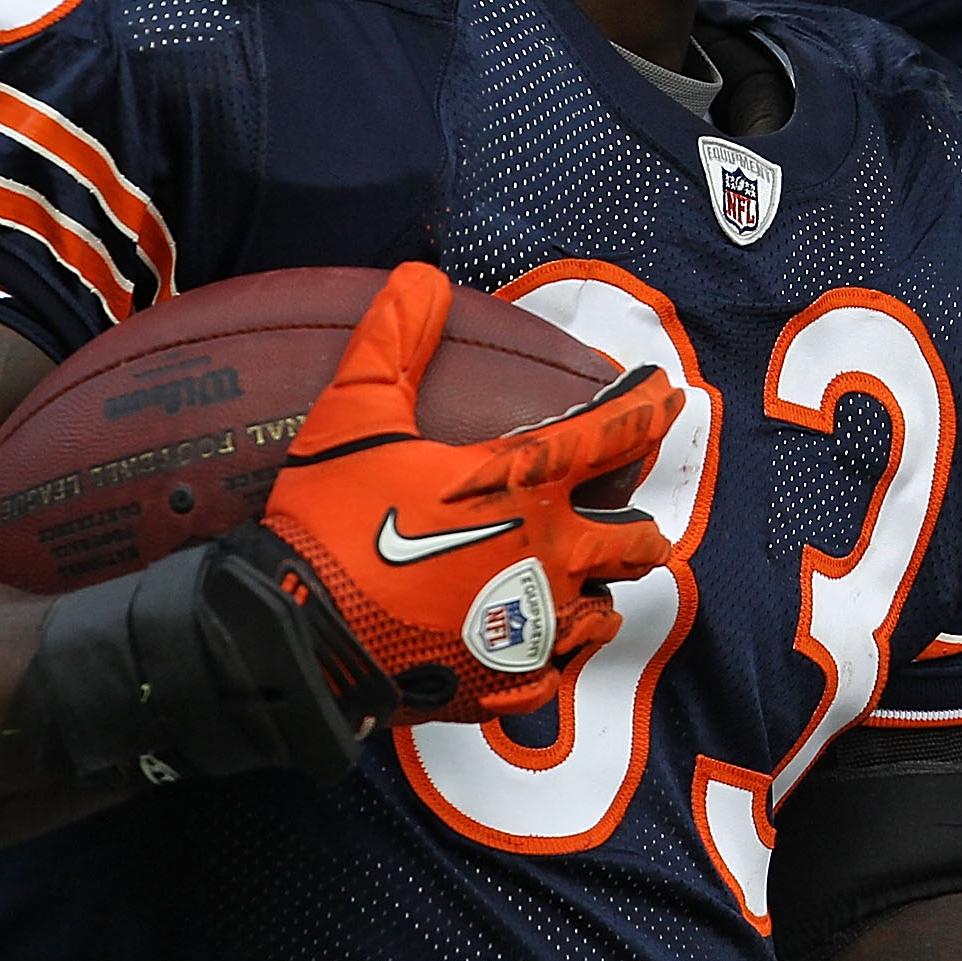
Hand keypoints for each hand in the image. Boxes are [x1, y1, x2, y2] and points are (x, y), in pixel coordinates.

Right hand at [253, 261, 679, 720]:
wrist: (294, 638)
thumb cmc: (329, 523)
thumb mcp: (354, 416)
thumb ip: (394, 341)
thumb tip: (420, 275)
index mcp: (522, 485)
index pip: (612, 433)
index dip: (646, 406)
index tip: (667, 394)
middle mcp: (548, 556)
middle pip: (636, 541)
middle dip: (639, 527)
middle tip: (628, 516)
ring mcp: (532, 629)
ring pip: (603, 613)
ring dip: (598, 592)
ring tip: (584, 582)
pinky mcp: (503, 684)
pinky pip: (550, 672)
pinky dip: (547, 656)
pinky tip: (530, 646)